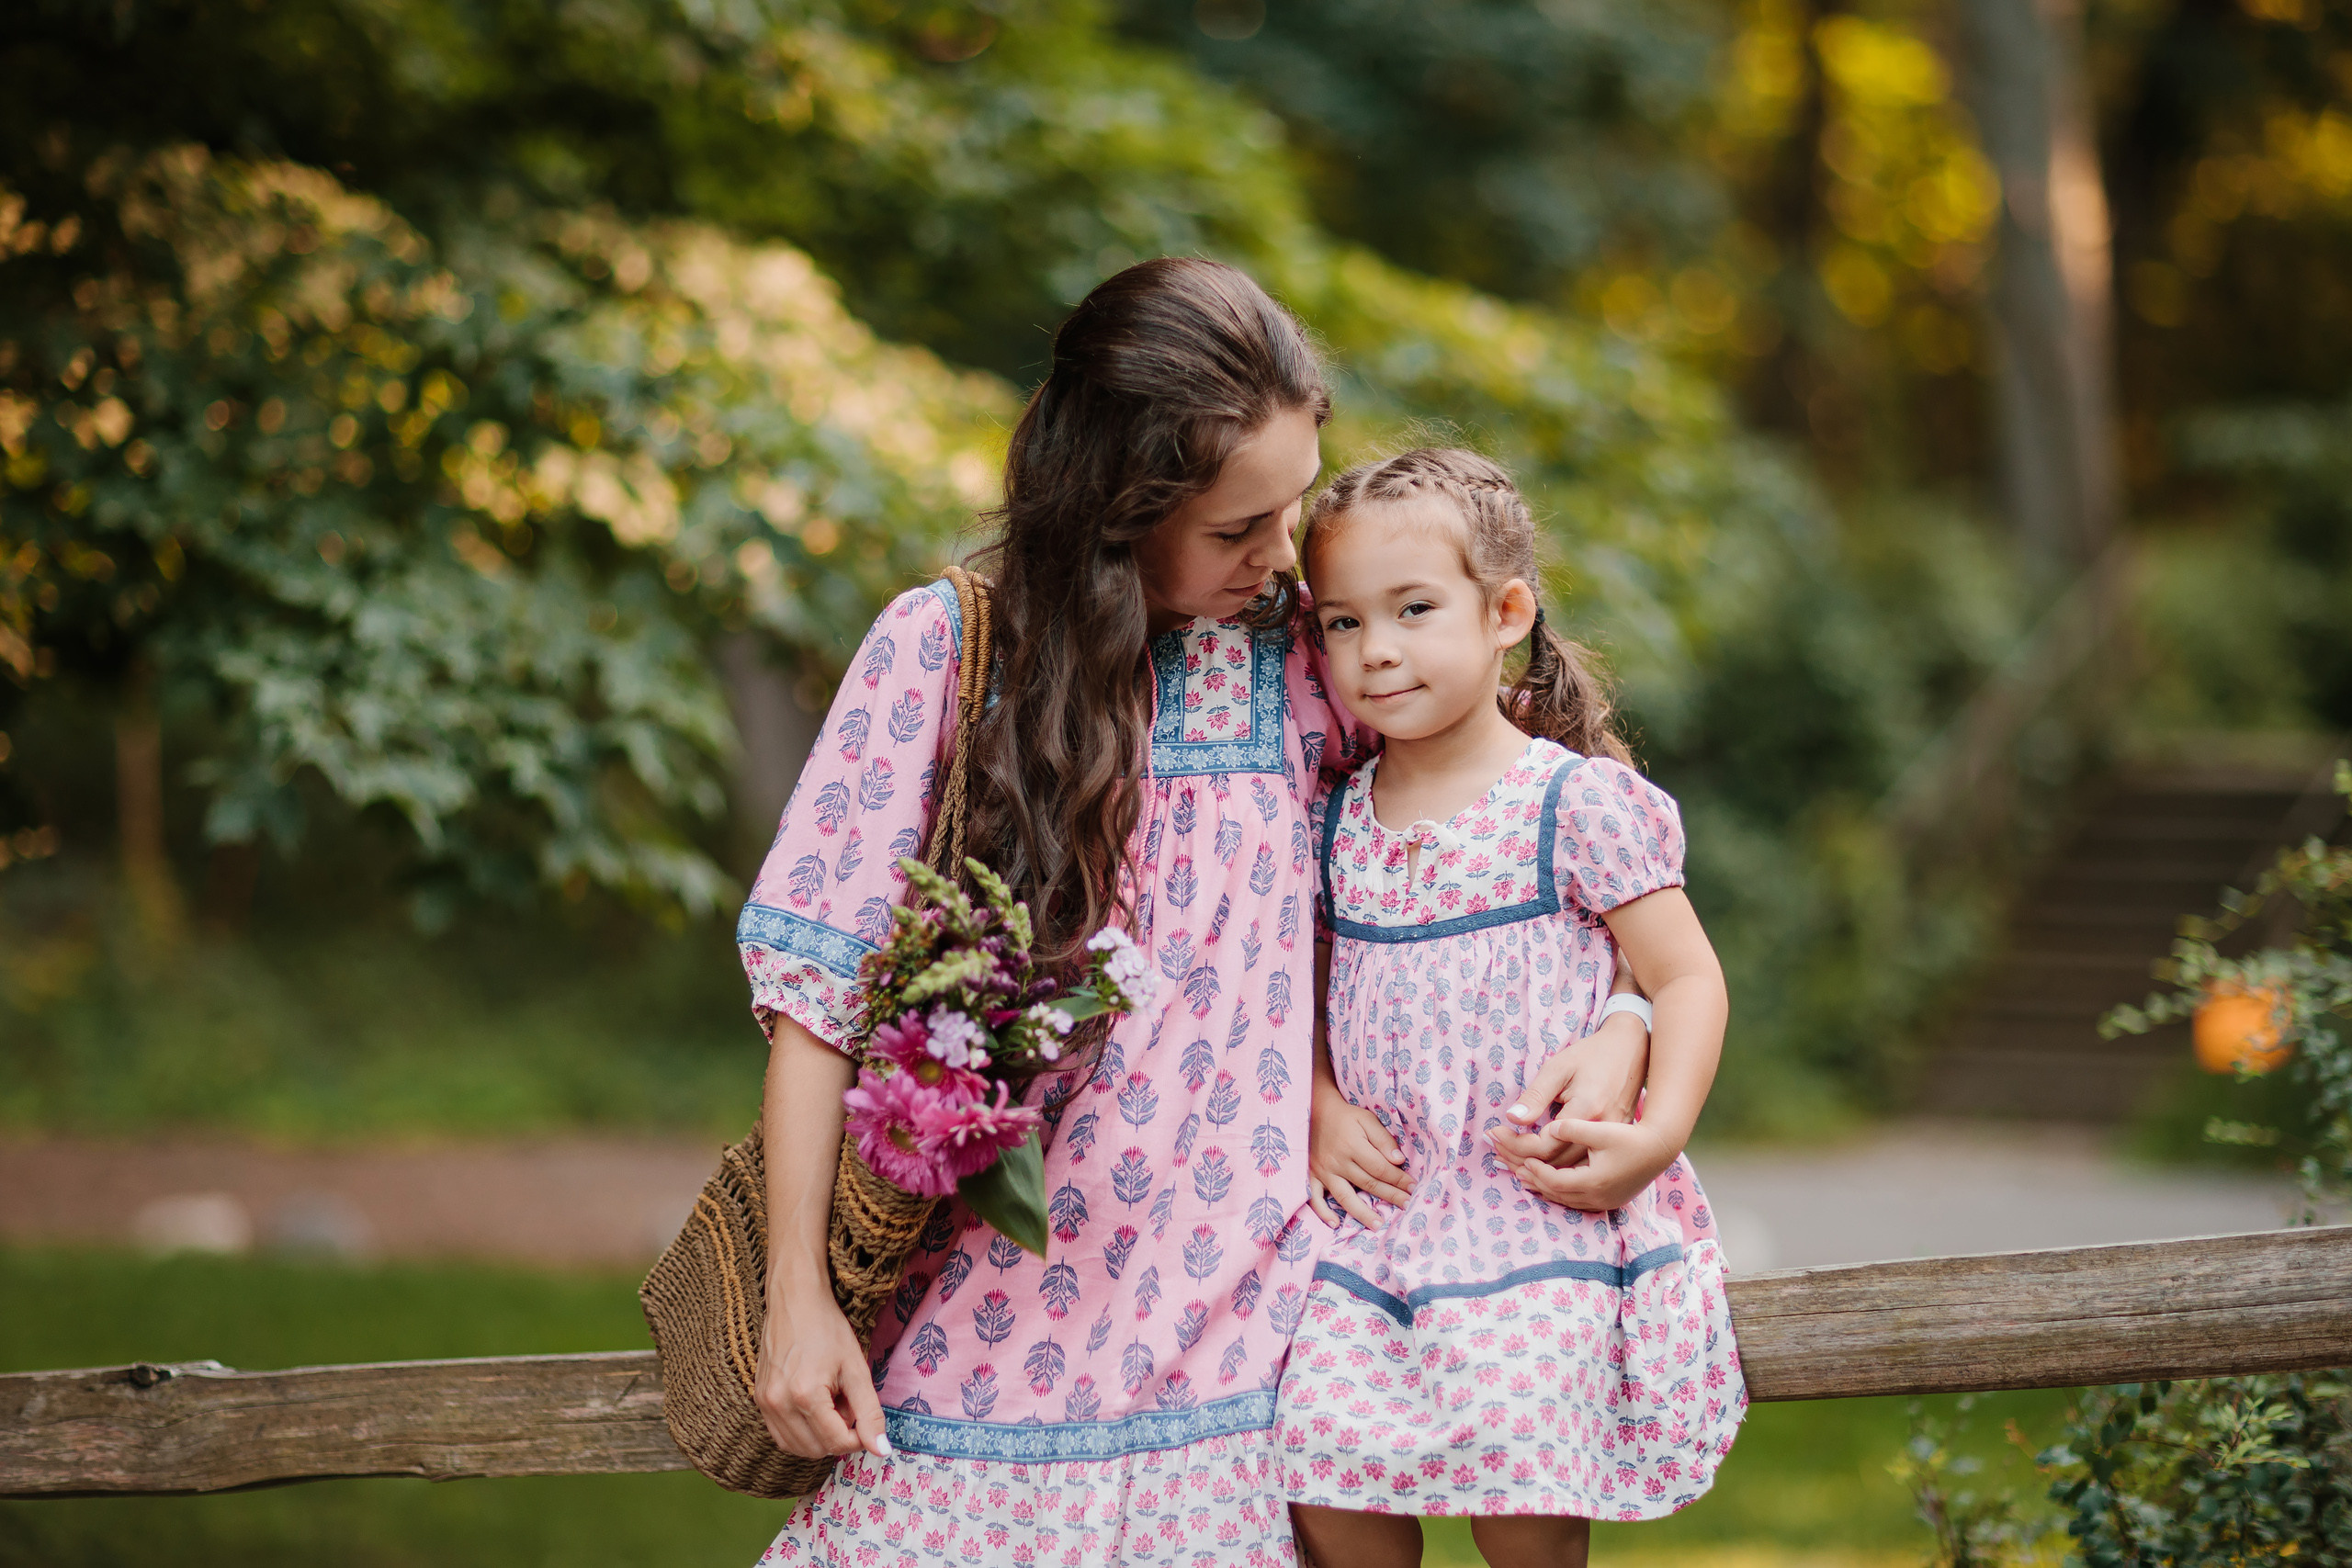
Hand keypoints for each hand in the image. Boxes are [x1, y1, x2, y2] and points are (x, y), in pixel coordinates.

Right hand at [753, 1279, 892, 1460]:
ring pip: (797, 1448)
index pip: (837, 1442)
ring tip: (830, 1403)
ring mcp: (765, 1403)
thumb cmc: (828, 1329)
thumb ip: (870, 1411)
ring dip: (820, 1437)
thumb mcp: (856, 1368)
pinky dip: (802, 1433)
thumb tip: (881, 1450)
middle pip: (817, 1449)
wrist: (795, 1301)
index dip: (859, 1438)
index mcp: (805, 1395)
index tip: (865, 1418)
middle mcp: (779, 1403)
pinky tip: (813, 1407)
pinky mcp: (758, 1399)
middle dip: (839, 1436)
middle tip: (847, 1404)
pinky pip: (781, 1435)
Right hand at [1308, 1080, 1411, 1229]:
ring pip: (1345, 1196)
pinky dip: (1323, 1212)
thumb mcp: (1366, 1119)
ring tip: (1378, 1225)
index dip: (1398, 1180)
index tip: (1413, 1188)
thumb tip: (1398, 1161)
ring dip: (1362, 1213)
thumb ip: (1382, 1139)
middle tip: (1407, 1207)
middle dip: (1390, 1196)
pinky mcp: (1312, 1175)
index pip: (1381, 1168)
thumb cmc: (1346, 1116)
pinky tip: (1335, 1223)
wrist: (1315, 1110)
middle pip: (1368, 1184)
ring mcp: (1323, 1170)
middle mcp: (1338, 1161)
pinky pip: (1315, 1197)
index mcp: (1353, 1145)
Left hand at [1491, 1117, 1678, 1214]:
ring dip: (1543, 1187)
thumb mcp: (1602, 1125)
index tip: (1520, 1157)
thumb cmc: (1631, 1133)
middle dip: (1532, 1179)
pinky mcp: (1609, 1199)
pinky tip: (1548, 1182)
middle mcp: (1598, 1197)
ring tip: (1522, 1174)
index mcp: (1594, 1181)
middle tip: (1510, 1168)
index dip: (1535, 1170)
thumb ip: (1574, 1127)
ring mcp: (1604, 1201)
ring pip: (1565, 1200)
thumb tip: (1550, 1128)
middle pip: (1556, 1193)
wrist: (1662, 1147)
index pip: (1554, 1181)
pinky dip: (1558, 1191)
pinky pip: (1576, 1200)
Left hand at [1497, 1007, 1648, 1163]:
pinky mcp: (1613, 1139)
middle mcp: (1602, 1132)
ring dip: (1538, 1168)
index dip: (1515, 1145)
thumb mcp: (1558, 1068)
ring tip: (1510, 1159)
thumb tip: (1511, 1119)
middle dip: (1521, 1160)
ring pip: (1570, 1169)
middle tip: (1496, 1151)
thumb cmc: (1592, 1055)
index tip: (1493, 1134)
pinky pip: (1583, 1163)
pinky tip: (1539, 1162)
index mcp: (1587, 1111)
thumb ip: (1536, 1096)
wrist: (1632, 1049)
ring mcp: (1611, 1138)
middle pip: (1556, 1163)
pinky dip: (1559, 1167)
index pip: (1544, 1145)